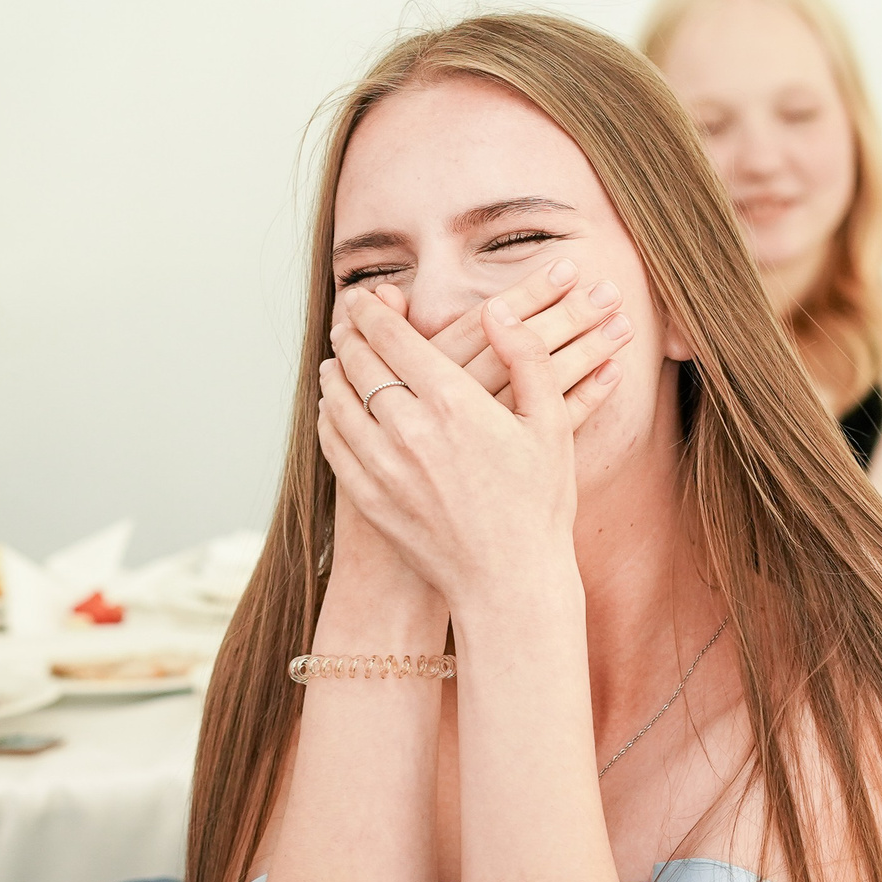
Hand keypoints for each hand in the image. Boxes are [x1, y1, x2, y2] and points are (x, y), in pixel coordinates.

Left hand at [317, 284, 620, 611]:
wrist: (510, 583)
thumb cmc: (540, 504)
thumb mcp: (551, 425)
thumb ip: (527, 358)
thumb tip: (496, 310)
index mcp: (455, 403)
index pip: (394, 338)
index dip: (373, 312)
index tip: (366, 298)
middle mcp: (410, 431)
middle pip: (359, 364)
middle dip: (350, 336)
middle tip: (348, 323)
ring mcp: (384, 468)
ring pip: (338, 403)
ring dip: (334, 375)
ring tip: (337, 362)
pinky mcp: (370, 500)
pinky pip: (334, 445)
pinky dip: (329, 419)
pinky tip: (336, 412)